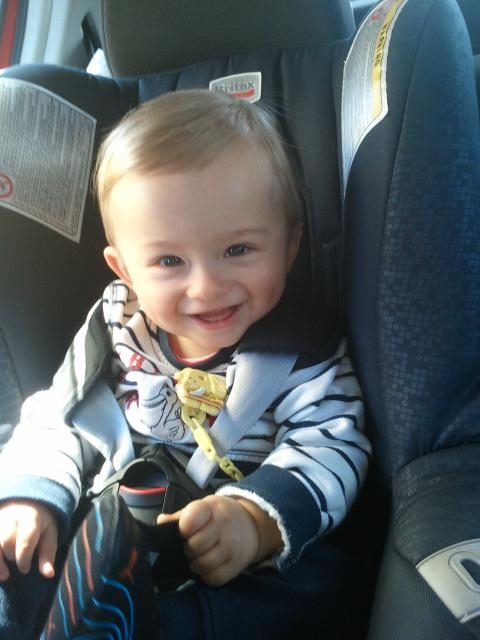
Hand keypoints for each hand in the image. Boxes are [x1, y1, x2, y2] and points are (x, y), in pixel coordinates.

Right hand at [0, 501, 57, 580]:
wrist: (27, 504)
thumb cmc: (40, 524)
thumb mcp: (49, 535)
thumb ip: (47, 554)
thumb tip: (49, 574)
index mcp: (30, 516)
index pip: (25, 539)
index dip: (24, 558)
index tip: (26, 569)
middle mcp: (10, 516)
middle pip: (6, 540)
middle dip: (11, 556)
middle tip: (19, 566)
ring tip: (4, 576)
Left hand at [157, 495, 281, 585]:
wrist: (251, 524)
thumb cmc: (219, 515)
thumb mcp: (202, 508)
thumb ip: (181, 516)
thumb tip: (160, 522)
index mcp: (210, 509)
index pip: (191, 520)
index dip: (183, 528)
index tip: (184, 532)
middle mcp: (222, 527)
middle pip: (194, 546)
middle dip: (188, 549)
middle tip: (191, 547)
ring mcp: (231, 547)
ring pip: (203, 565)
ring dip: (196, 564)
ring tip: (199, 557)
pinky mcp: (236, 565)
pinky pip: (214, 578)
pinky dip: (208, 576)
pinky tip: (209, 567)